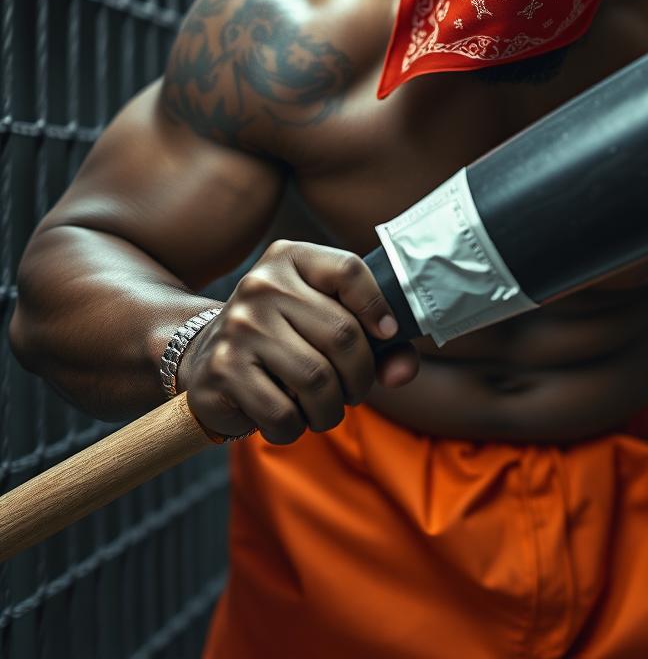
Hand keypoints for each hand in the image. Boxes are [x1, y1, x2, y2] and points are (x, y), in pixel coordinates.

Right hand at [179, 239, 419, 442]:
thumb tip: (403, 372)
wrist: (205, 357)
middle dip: (360, 377)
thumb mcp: (328, 322)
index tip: (387, 334)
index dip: (378, 306)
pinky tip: (289, 419)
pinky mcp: (223, 370)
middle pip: (342, 334)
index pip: (349, 270)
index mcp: (291, 258)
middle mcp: (262, 284)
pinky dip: (296, 428)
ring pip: (317, 379)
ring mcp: (239, 326)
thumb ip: (381, 344)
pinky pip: (283, 413)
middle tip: (354, 390)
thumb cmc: (287, 339)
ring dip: (331, 409)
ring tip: (324, 409)